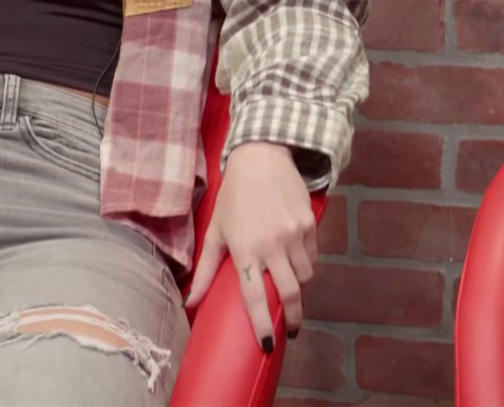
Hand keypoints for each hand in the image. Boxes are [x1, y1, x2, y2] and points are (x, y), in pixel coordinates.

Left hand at [185, 142, 316, 348]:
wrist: (263, 158)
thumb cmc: (234, 198)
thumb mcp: (216, 231)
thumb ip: (206, 270)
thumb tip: (190, 303)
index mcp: (245, 249)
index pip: (255, 296)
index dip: (262, 324)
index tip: (268, 345)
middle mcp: (272, 244)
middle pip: (290, 293)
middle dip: (293, 318)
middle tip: (291, 330)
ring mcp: (294, 233)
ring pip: (306, 277)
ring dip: (301, 291)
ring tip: (293, 295)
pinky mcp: (310, 223)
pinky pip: (313, 256)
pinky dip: (307, 267)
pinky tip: (299, 267)